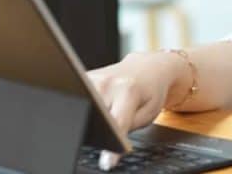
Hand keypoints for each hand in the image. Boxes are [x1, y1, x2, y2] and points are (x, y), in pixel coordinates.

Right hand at [86, 51, 189, 169]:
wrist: (147, 68)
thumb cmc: (150, 92)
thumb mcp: (147, 114)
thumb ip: (126, 129)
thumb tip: (109, 145)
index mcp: (127, 91)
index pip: (115, 125)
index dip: (111, 147)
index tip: (107, 162)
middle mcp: (106, 82)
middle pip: (95, 117)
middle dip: (99, 130)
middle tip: (109, 131)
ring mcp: (92, 78)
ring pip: (85, 108)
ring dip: (93, 118)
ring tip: (107, 114)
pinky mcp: (84, 78)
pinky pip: (81, 98)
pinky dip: (88, 107)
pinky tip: (100, 105)